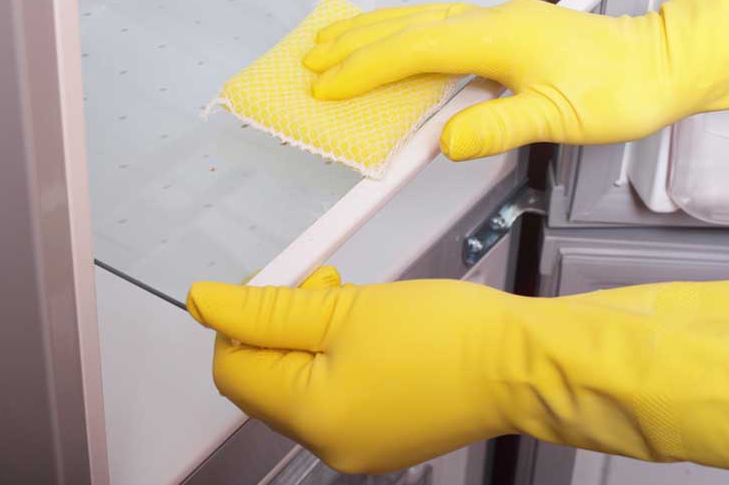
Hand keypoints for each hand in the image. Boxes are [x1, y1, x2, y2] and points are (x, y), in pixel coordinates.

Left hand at [188, 268, 525, 473]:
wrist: (524, 364)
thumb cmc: (447, 335)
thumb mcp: (344, 306)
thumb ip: (266, 308)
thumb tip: (204, 304)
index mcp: (311, 415)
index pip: (232, 369)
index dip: (240, 319)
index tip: (273, 283)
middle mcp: (329, 444)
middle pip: (267, 381)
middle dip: (281, 326)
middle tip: (322, 284)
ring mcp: (360, 446)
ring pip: (303, 386)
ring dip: (312, 338)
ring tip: (353, 303)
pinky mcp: (386, 436)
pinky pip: (338, 397)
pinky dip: (340, 360)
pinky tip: (373, 331)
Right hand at [304, 0, 677, 158]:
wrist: (663, 64)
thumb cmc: (621, 88)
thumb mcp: (559, 118)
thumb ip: (500, 126)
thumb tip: (448, 141)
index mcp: (499, 37)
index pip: (414, 50)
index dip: (366, 69)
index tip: (327, 86)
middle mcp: (494, 21)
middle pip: (407, 25)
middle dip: (354, 42)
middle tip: (312, 58)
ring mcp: (501, 22)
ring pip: (422, 19)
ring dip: (375, 31)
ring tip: (337, 42)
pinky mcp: (509, 31)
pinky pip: (441, 26)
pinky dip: (406, 34)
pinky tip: (399, 46)